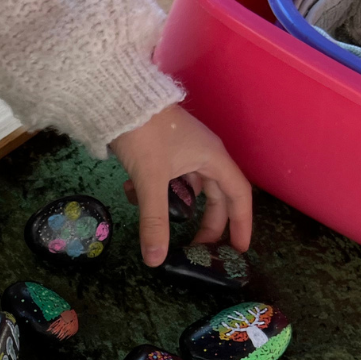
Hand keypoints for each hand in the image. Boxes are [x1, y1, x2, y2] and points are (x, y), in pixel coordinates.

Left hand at [110, 103, 251, 265]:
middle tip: (197, 251)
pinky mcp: (165, 151)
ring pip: (189, 189)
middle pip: (216, 197)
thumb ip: (155, 221)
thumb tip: (156, 260)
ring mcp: (185, 152)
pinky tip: (132, 192)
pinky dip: (155, 191)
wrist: (119, 99)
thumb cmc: (144, 133)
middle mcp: (205, 155)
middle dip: (207, 224)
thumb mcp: (150, 180)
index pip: (239, 196)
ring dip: (174, 207)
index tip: (238, 250)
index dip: (242, 224)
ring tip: (155, 221)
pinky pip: (169, 179)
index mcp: (213, 158)